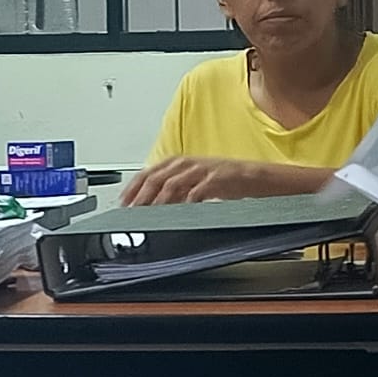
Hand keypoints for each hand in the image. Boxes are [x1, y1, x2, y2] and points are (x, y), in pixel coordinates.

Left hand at [122, 156, 260, 205]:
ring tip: (150, 213)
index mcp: (179, 162)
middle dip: (141, 196)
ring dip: (159, 200)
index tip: (123, 203)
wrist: (254, 177)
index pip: (148, 173)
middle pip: (157, 178)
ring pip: (174, 183)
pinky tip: (181, 211)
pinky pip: (199, 190)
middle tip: (132, 212)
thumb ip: (173, 191)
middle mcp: (188, 163)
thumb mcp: (194, 182)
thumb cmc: (224, 181)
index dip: (133, 187)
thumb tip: (150, 206)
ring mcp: (203, 170)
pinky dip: (188, 200)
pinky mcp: (218, 179)